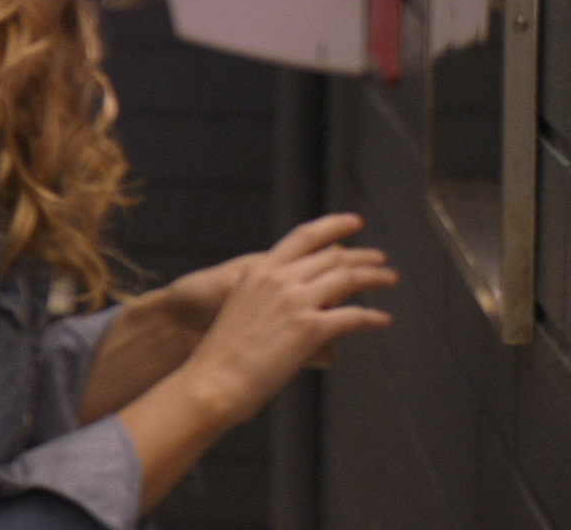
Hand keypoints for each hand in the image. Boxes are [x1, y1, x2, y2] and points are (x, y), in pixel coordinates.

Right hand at [176, 213, 395, 427]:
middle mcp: (278, 279)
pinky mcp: (310, 328)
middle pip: (332, 257)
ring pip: (348, 279)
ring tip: (389, 279)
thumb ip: (274, 303)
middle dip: (362, 257)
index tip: (353, 223)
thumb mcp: (243, 311)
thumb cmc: (224, 355)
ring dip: (374, 278)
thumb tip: (299, 312)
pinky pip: (354, 316)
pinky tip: (382, 320)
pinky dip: (373, 318)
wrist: (213, 379)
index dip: (333, 226)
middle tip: (380, 260)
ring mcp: (295, 302)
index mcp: (259, 271)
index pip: (304, 237)